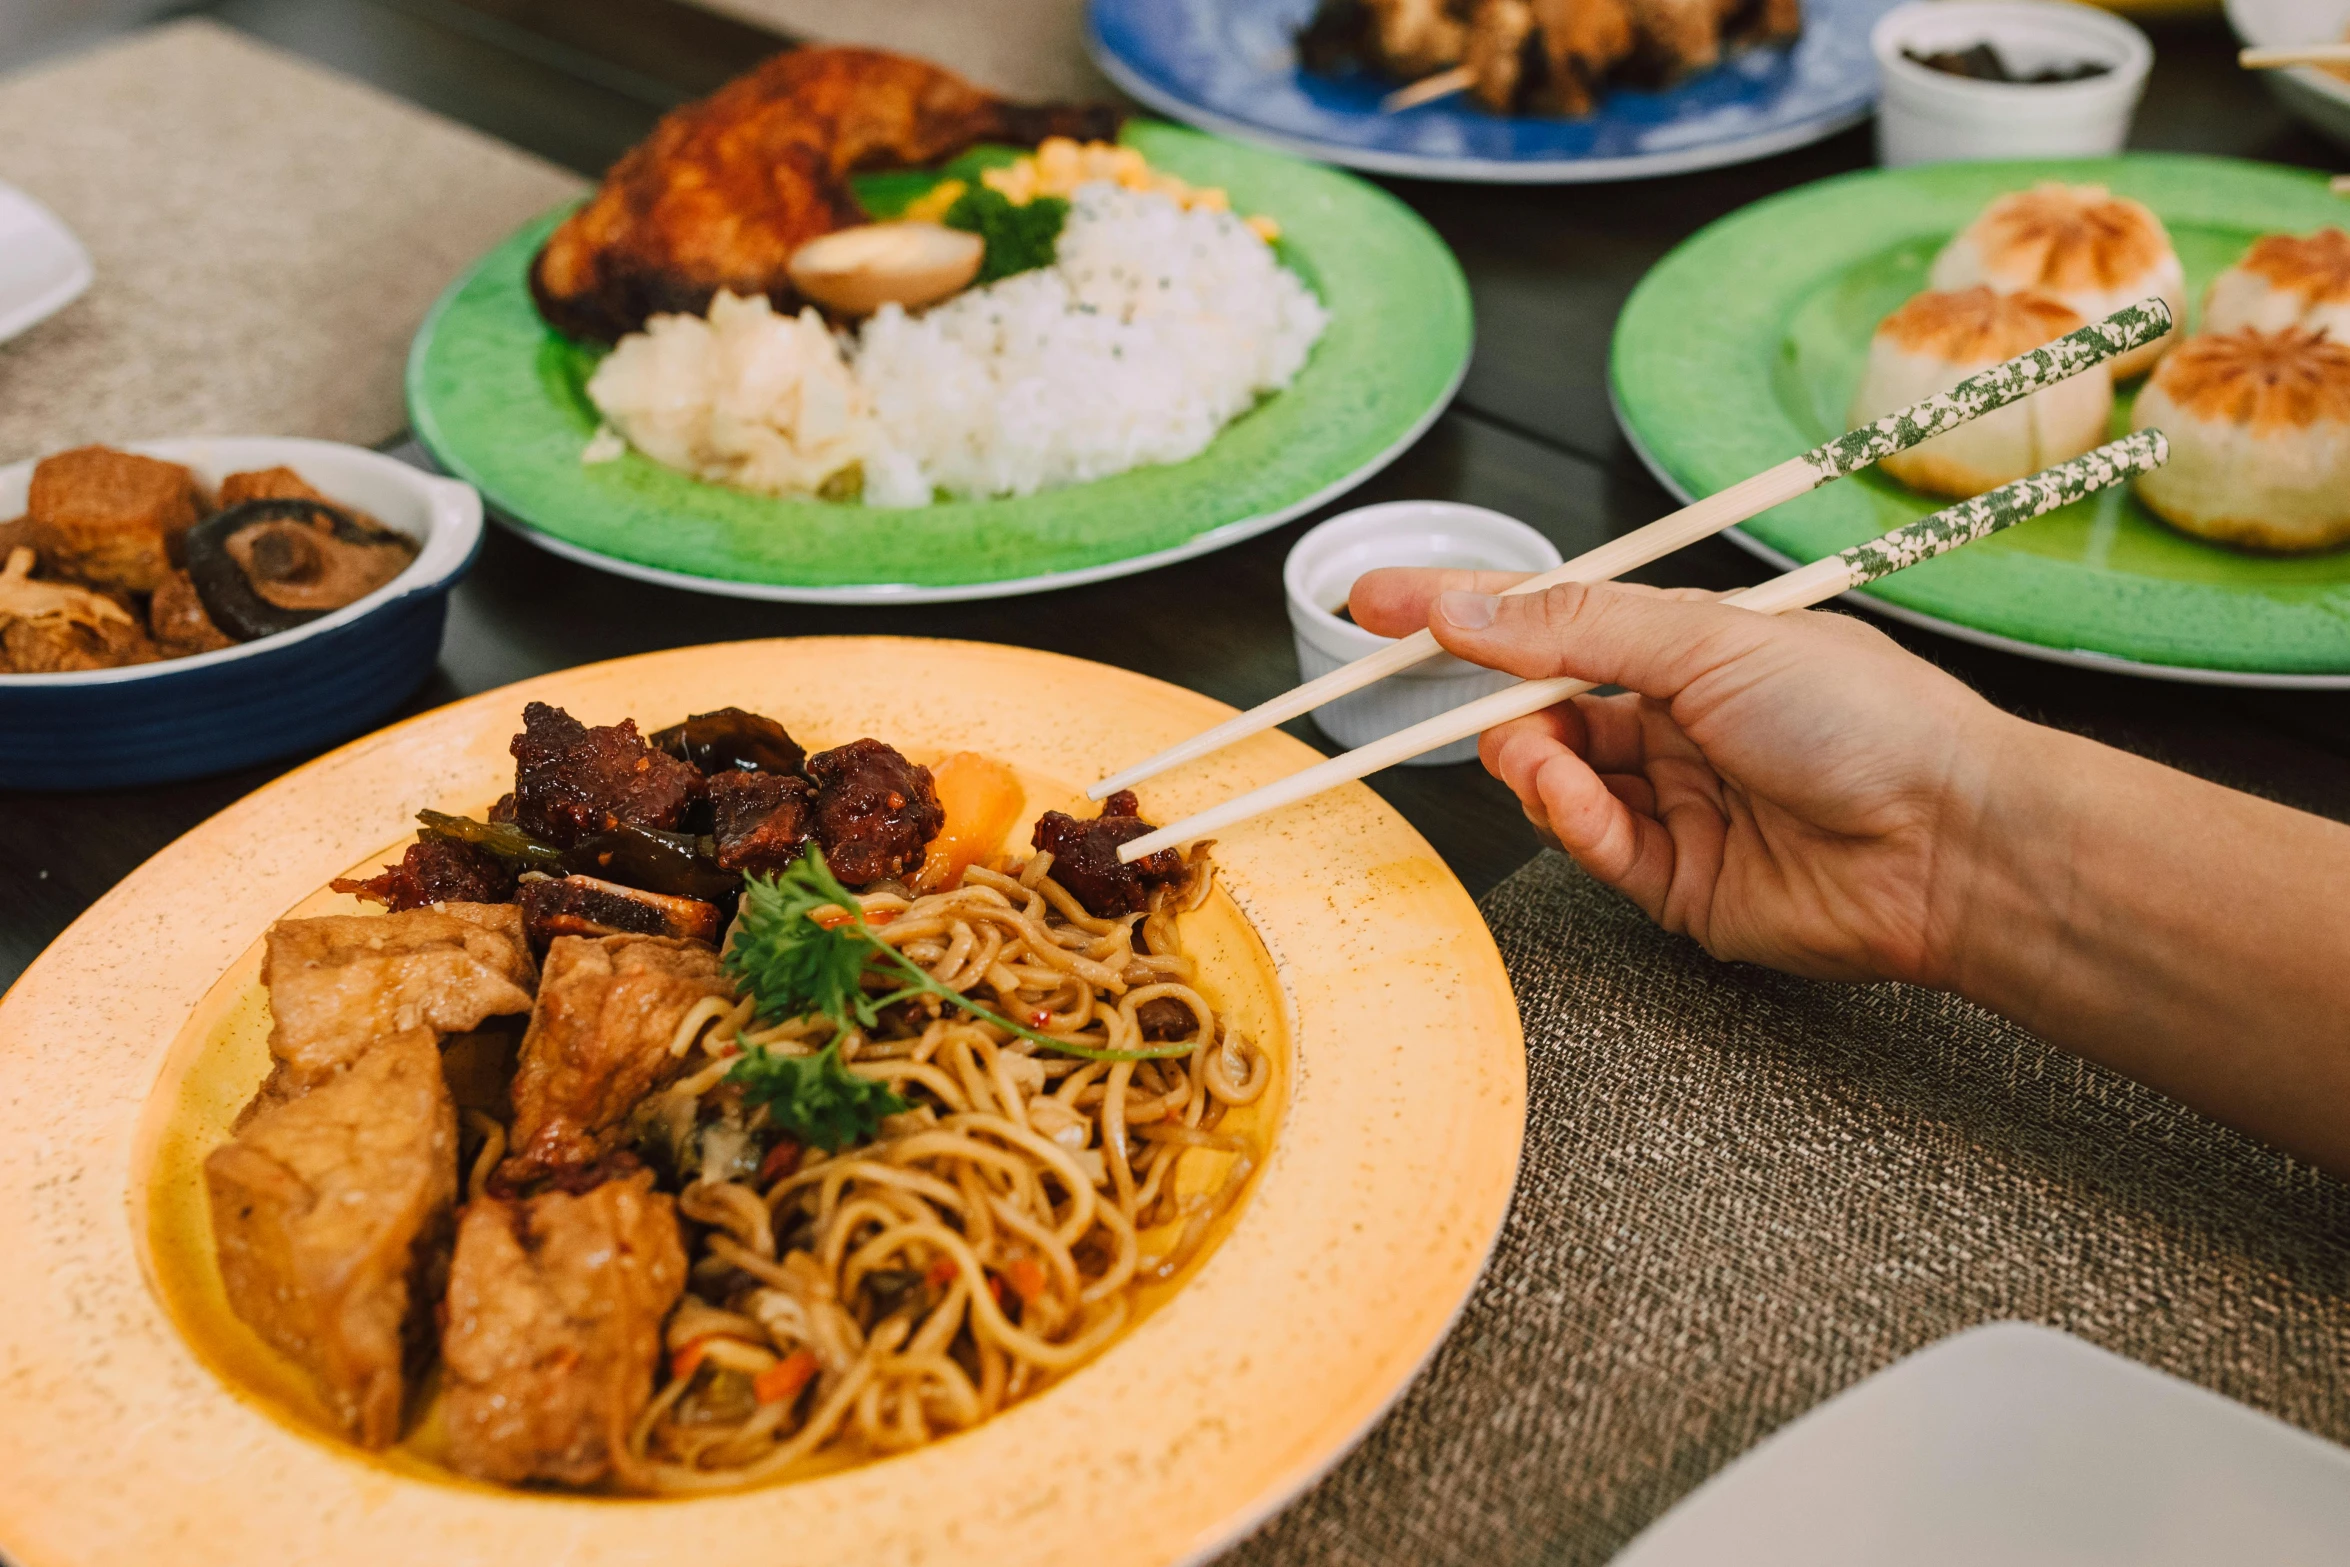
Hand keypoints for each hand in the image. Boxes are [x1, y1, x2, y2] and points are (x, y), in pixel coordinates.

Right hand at [1349, 570, 2021, 985]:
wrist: (1950, 841)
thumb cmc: (1863, 716)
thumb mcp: (1705, 639)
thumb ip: (1571, 627)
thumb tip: (1461, 606)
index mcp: (1694, 649)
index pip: (1555, 623)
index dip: (1467, 613)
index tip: (1374, 605)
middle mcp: (1680, 724)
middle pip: (1542, 704)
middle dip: (1486, 694)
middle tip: (1418, 680)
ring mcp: (1676, 805)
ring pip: (1556, 779)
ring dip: (1528, 760)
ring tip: (1533, 751)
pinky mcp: (1677, 885)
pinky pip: (1591, 845)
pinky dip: (1567, 817)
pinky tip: (1571, 794)